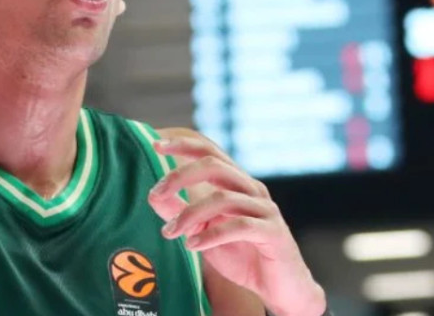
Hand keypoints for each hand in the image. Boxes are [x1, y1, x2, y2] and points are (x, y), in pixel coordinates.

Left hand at [147, 129, 325, 315]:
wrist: (280, 287)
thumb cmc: (242, 255)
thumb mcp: (203, 231)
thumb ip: (181, 212)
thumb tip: (153, 195)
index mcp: (237, 183)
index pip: (210, 151)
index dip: (183, 144)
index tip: (155, 145)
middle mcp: (252, 189)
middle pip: (214, 166)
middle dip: (180, 175)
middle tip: (156, 193)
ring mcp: (265, 209)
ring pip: (223, 198)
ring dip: (190, 214)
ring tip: (170, 232)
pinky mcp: (273, 232)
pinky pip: (238, 226)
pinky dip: (211, 235)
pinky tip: (192, 245)